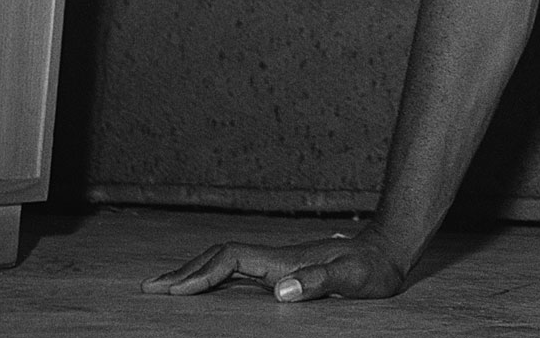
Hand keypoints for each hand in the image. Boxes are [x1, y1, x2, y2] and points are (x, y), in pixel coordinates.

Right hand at [141, 228, 406, 300]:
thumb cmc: (374, 267)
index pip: (231, 259)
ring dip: (195, 272)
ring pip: (227, 261)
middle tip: (148, 289)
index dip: (201, 274)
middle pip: (219, 257)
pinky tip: (208, 287)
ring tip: (165, 286)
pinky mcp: (286, 269)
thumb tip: (280, 291)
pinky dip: (215, 276)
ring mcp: (280, 261)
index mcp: (285, 260)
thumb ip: (320, 282)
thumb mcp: (353, 278)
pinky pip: (240, 270)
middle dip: (184, 272)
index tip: (172, 293)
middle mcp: (277, 258)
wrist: (390, 247)